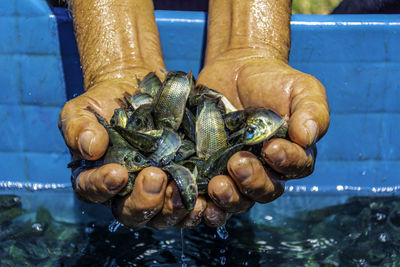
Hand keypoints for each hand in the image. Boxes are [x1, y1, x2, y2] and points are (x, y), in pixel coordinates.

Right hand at [59, 71, 226, 228]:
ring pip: (163, 215)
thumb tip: (90, 148)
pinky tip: (206, 198)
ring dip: (175, 209)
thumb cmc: (105, 102)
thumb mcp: (83, 110)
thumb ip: (78, 128)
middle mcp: (126, 192)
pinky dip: (198, 206)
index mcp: (97, 178)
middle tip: (156, 177)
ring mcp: (156, 191)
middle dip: (145, 201)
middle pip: (132, 211)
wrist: (136, 89)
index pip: (93, 191)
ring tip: (185, 194)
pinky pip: (189, 205)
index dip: (103, 187)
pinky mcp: (181, 183)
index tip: (117, 173)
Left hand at [196, 48, 329, 216]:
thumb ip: (312, 110)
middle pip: (265, 189)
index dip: (286, 162)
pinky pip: (210, 196)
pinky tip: (198, 203)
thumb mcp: (302, 88)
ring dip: (229, 199)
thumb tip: (307, 137)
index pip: (296, 167)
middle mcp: (266, 169)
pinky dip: (205, 204)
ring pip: (239, 199)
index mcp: (292, 153)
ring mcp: (236, 172)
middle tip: (237, 163)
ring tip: (217, 186)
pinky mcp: (210, 169)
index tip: (272, 148)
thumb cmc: (275, 81)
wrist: (238, 69)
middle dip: (253, 181)